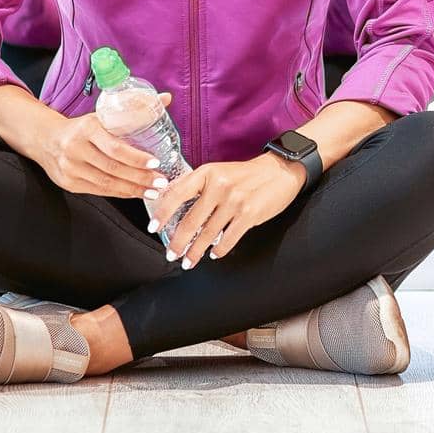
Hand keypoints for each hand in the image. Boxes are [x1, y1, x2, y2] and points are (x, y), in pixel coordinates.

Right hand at [31, 92, 172, 198]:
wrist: (46, 139)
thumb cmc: (82, 127)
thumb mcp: (103, 114)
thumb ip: (136, 109)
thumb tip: (167, 98)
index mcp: (87, 129)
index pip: (115, 147)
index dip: (136, 158)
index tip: (156, 163)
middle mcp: (76, 149)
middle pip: (113, 168)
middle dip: (140, 178)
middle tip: (161, 182)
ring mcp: (70, 168)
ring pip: (106, 183)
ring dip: (133, 189)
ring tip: (153, 191)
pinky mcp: (69, 183)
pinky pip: (99, 191)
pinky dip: (119, 193)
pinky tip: (134, 193)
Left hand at [150, 154, 305, 268]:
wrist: (280, 171)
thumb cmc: (247, 174)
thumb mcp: (218, 171)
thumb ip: (196, 184)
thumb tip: (170, 201)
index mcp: (207, 173)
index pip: (176, 194)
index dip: (162, 213)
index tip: (153, 228)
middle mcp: (219, 186)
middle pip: (190, 221)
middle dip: (178, 242)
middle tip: (171, 254)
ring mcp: (234, 201)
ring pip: (208, 234)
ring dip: (195, 252)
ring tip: (188, 261)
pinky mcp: (249, 214)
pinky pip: (228, 239)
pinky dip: (219, 250)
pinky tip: (214, 254)